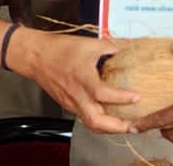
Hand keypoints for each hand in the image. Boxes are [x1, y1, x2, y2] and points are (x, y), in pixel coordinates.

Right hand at [11, 29, 137, 133]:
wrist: (35, 56)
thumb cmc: (58, 49)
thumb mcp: (89, 43)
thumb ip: (111, 47)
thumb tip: (129, 49)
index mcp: (82, 78)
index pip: (102, 94)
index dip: (121, 98)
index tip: (136, 97)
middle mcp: (77, 95)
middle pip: (96, 122)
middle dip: (117, 127)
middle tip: (133, 126)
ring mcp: (71, 103)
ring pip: (91, 124)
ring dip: (109, 128)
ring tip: (125, 125)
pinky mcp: (68, 105)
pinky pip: (85, 118)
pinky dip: (100, 121)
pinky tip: (109, 116)